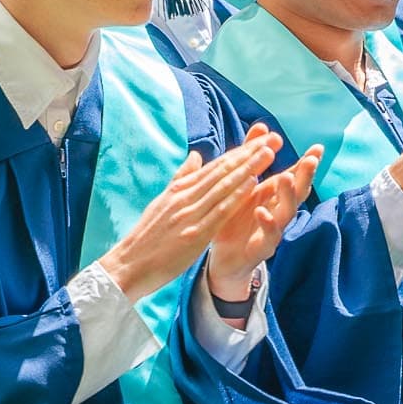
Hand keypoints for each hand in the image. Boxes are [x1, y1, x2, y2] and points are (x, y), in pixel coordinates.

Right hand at [94, 132, 278, 302]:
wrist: (128, 265)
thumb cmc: (148, 236)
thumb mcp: (163, 201)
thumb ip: (182, 178)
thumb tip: (196, 155)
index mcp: (180, 189)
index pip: (216, 165)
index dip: (241, 151)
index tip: (262, 139)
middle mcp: (185, 197)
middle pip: (223, 170)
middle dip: (250, 153)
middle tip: (273, 138)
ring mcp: (190, 214)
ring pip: (224, 186)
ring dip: (248, 167)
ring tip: (269, 152)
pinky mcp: (194, 233)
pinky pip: (219, 211)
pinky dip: (236, 195)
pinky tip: (253, 183)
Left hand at [204, 144, 323, 307]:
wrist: (223, 258)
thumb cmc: (233, 218)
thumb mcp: (240, 184)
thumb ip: (251, 156)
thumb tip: (263, 126)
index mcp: (273, 194)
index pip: (294, 175)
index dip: (307, 162)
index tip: (318, 148)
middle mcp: (278, 210)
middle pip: (297, 191)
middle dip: (305, 176)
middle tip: (312, 160)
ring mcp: (274, 229)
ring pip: (288, 211)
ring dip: (288, 195)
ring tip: (285, 178)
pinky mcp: (263, 247)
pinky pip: (270, 235)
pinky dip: (267, 223)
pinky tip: (262, 211)